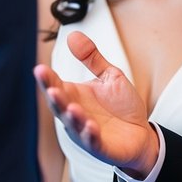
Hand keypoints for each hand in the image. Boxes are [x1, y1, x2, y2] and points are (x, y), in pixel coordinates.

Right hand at [33, 31, 159, 177]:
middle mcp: (76, 114)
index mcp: (75, 96)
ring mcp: (86, 132)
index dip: (47, 79)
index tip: (39, 69)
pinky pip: (93, 141)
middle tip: (51, 88)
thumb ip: (92, 58)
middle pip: (60, 106)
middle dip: (55, 98)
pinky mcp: (101, 146)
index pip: (56, 85)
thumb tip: (73, 35)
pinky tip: (90, 126)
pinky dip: (90, 135)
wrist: (141, 133)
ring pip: (74, 125)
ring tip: (71, 107)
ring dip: (72, 117)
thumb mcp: (109, 76)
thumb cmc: (122, 106)